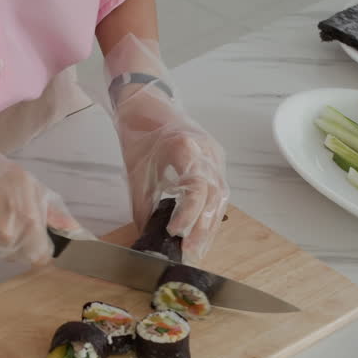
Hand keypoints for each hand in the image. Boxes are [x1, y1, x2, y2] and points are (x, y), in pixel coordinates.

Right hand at [0, 104, 85, 265]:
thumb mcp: (29, 184)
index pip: (41, 257)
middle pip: (16, 253)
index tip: (34, 239)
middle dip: (15, 240)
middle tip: (6, 215)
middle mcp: (6, 236)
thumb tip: (73, 228)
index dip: (38, 249)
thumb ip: (52, 211)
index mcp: (28, 222)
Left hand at [105, 36, 228, 262]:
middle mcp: (207, 152)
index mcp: (187, 147)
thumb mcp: (136, 172)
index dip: (189, 213)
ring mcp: (215, 156)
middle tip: (192, 252)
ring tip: (198, 250)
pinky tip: (203, 233)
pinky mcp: (216, 162)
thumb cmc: (140, 134)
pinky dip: (211, 213)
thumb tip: (148, 238)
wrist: (147, 104)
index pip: (197, 187)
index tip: (174, 231)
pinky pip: (219, 192)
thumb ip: (144, 206)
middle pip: (215, 195)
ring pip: (220, 196)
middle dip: (204, 228)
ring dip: (210, 225)